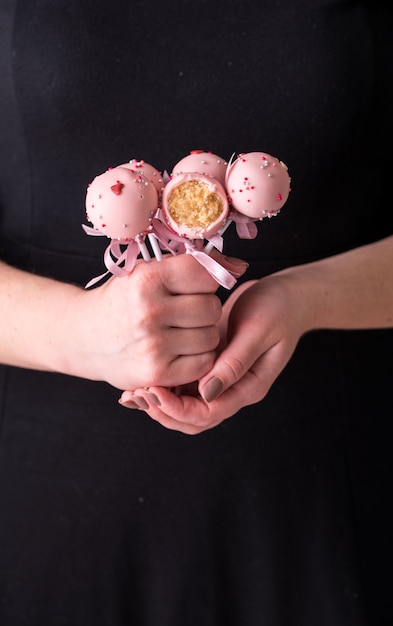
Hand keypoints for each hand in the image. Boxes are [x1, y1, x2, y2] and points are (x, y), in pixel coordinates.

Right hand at [65, 253, 235, 389]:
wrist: (84, 337)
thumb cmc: (122, 301)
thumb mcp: (147, 272)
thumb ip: (192, 266)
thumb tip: (239, 267)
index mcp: (147, 279)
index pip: (206, 273)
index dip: (208, 279)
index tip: (197, 285)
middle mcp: (149, 311)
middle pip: (212, 308)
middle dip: (205, 308)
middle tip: (184, 311)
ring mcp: (153, 345)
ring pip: (211, 337)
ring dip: (203, 334)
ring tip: (181, 330)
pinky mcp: (157, 372)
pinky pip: (203, 363)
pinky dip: (198, 357)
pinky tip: (180, 349)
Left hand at [120, 274, 310, 433]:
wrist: (288, 296)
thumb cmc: (278, 308)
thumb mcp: (258, 330)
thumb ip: (235, 362)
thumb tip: (206, 392)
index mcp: (248, 387)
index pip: (208, 413)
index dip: (177, 408)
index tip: (154, 390)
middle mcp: (233, 389)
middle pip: (192, 419)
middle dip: (162, 411)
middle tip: (136, 394)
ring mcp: (220, 379)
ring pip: (185, 405)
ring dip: (159, 402)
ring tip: (133, 391)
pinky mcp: (210, 364)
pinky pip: (184, 384)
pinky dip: (164, 385)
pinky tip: (144, 376)